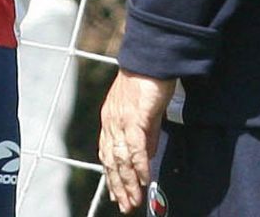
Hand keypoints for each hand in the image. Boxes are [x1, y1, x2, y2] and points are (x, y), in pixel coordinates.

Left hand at [98, 68, 172, 213]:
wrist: (151, 56)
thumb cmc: (148, 79)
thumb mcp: (144, 111)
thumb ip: (144, 134)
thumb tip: (146, 156)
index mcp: (110, 119)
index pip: (108, 153)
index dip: (111, 175)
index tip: (116, 193)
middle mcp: (111, 121)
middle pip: (112, 161)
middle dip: (118, 186)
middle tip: (126, 206)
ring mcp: (121, 119)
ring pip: (121, 158)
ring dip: (127, 183)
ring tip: (133, 201)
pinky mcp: (135, 116)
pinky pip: (136, 147)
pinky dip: (139, 165)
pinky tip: (143, 179)